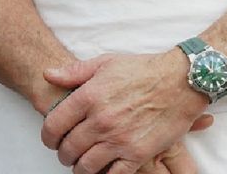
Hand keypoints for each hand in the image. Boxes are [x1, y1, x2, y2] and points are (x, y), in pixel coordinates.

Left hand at [39, 50, 212, 173]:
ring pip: (86, 166)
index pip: (53, 125)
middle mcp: (100, 121)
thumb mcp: (105, 63)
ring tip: (82, 164)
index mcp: (88, 97)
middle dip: (63, 154)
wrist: (179, 82)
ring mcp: (119, 139)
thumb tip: (48, 74)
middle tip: (67, 153)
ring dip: (80, 168)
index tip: (51, 140)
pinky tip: (104, 169)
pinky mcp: (138, 154)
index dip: (47, 136)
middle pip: (68, 149)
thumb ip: (74, 72)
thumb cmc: (143, 70)